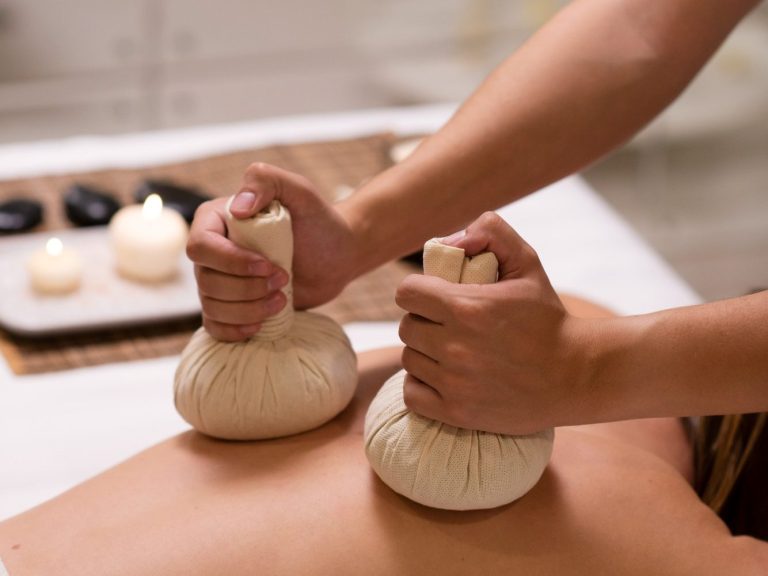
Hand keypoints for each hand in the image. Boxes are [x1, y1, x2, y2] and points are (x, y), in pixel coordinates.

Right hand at [186, 163, 357, 340]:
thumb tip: (238, 208)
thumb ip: (267, 180)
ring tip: (281, 300)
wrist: (337, 254)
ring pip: (211, 307)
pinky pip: (214, 326)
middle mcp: (212, 251)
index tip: (268, 266)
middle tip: (284, 280)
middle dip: (247, 289)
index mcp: (217, 220)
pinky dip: (234, 330)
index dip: (231, 262)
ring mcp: (220, 280)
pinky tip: (260, 325)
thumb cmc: (319, 221)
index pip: (200, 246)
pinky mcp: (232, 306)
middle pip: (206, 281)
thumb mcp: (299, 191)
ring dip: (248, 310)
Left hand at [396, 212, 590, 434]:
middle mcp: (455, 345)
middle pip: (407, 327)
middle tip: (447, 325)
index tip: (434, 297)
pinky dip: (421, 386)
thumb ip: (491, 233)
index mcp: (466, 307)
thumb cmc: (548, 318)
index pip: (407, 293)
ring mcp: (454, 382)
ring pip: (410, 360)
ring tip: (450, 351)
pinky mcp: (457, 412)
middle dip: (423, 321)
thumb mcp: (527, 263)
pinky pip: (412, 395)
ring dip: (424, 353)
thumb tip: (450, 240)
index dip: (418, 291)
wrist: (577, 376)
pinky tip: (443, 378)